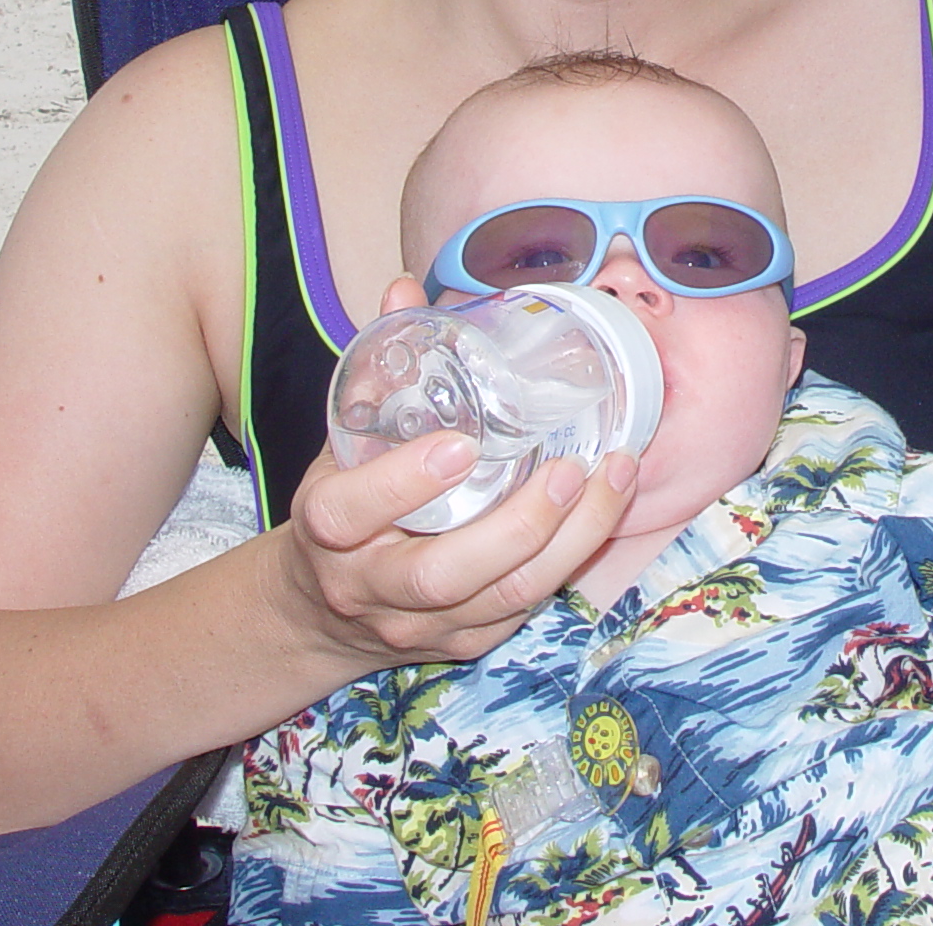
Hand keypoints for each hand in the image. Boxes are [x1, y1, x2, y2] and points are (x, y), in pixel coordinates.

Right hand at [276, 277, 638, 670]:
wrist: (319, 611)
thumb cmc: (343, 506)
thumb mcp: (342, 440)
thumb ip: (377, 368)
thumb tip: (405, 290)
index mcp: (328, 530)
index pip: (349, 513)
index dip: (402, 483)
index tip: (459, 445)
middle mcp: (371, 587)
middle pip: (443, 575)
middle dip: (517, 525)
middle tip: (570, 468)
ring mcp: (422, 625)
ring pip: (502, 600)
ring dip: (569, 541)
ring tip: (613, 478)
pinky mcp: (465, 643)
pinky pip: (525, 611)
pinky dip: (573, 560)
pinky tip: (606, 509)